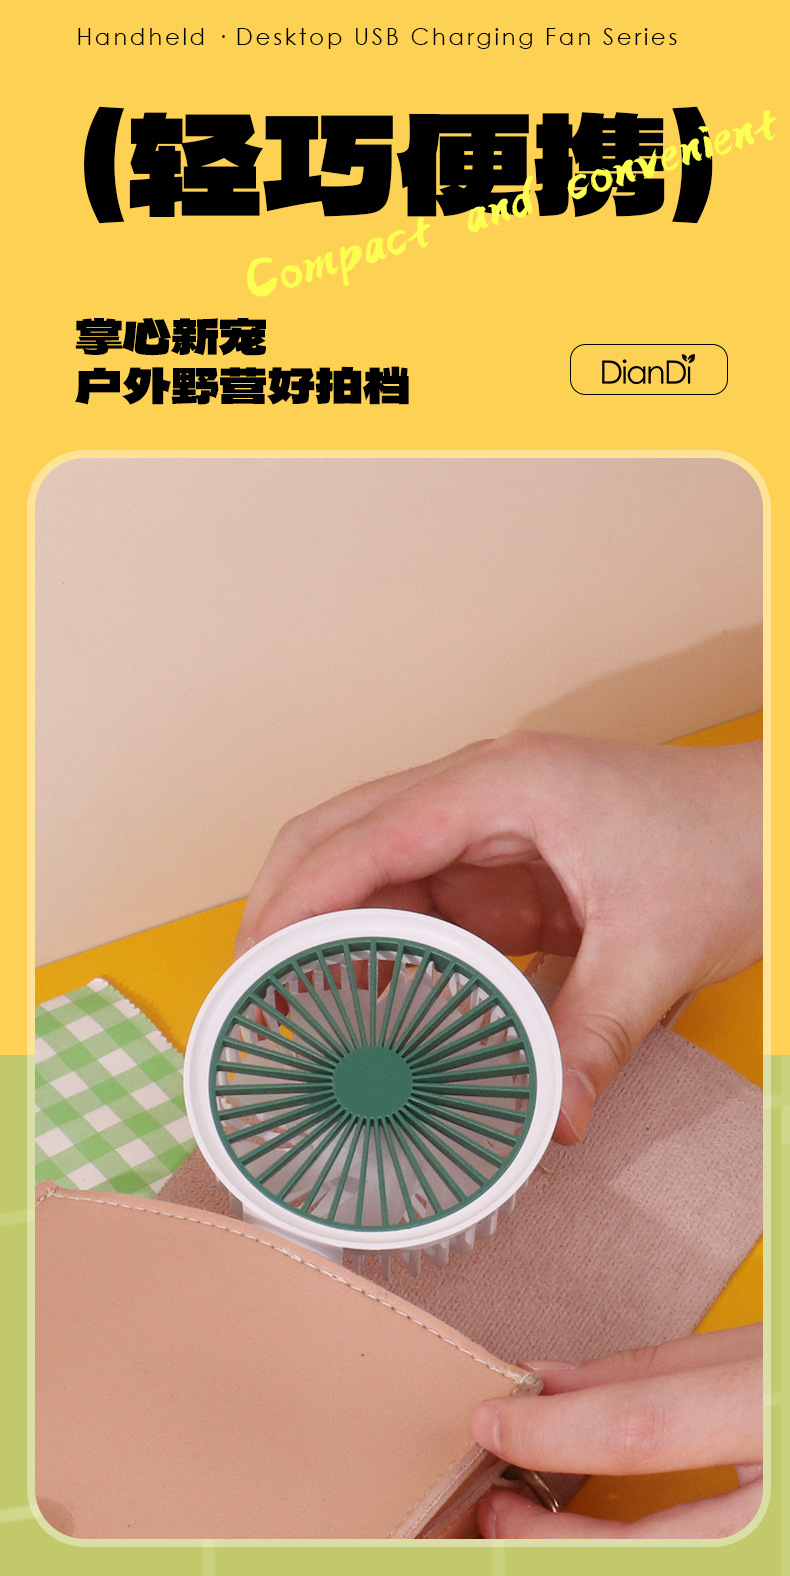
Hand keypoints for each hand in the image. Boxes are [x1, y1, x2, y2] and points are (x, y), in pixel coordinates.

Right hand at [236, 732, 760, 1141]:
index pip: (368, 835)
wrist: (782, 820)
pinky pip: (422, 897)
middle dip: (287, 907)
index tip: (253, 968)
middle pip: (343, 834)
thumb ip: (595, 1034)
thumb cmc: (730, 845)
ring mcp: (489, 823)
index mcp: (504, 784)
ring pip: (374, 866)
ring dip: (332, 930)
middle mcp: (480, 791)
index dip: (299, 901)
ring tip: (300, 1012)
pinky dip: (387, 946)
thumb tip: (552, 1123)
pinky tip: (376, 1002)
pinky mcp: (506, 860)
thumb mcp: (659, 947)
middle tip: (255, 995)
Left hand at [471, 1325, 762, 1537]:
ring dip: (573, 1553)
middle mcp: (778, 1503)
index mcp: (769, 1408)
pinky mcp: (768, 1559)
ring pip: (655, 1569)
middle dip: (546, 1534)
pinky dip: (622, 1556)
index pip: (639, 1429)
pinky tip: (588, 1543)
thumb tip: (551, 1382)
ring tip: (529, 1529)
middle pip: (642, 1542)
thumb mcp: (747, 1350)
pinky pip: (684, 1564)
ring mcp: (775, 1543)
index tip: (493, 1422)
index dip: (550, 1431)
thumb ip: (650, 1371)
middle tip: (494, 1507)